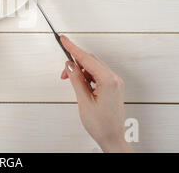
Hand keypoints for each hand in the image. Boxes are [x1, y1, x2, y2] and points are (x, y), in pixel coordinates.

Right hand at [60, 36, 131, 152]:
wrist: (113, 138)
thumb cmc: (101, 125)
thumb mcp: (83, 101)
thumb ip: (76, 80)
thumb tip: (70, 65)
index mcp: (108, 81)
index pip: (86, 59)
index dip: (73, 48)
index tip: (64, 40)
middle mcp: (114, 79)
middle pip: (91, 61)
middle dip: (75, 63)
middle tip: (63, 73)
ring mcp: (114, 83)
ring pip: (93, 67)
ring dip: (80, 70)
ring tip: (71, 81)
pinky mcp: (112, 87)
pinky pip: (98, 74)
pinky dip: (87, 76)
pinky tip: (80, 84)